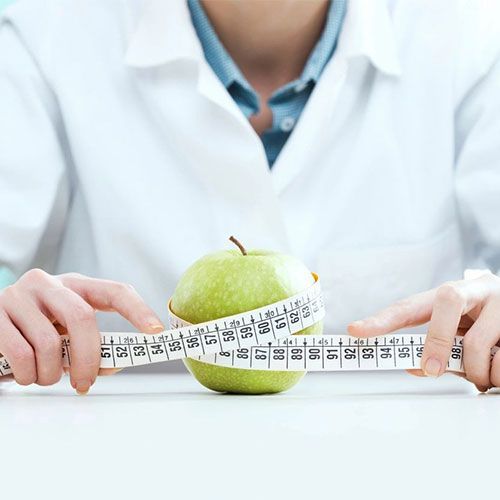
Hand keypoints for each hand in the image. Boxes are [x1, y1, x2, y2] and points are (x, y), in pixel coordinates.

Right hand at [0, 269, 163, 393]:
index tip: (156, 331)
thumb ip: (89, 347)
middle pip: (83, 317)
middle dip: (89, 357)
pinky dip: (28, 376)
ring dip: (51, 374)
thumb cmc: (34, 336)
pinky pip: (22, 355)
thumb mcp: (64, 336)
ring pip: (50, 343)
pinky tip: (26, 375)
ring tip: (46, 377)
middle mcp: (48, 283)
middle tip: (86, 383)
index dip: (138, 310)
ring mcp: (18, 295)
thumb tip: (114, 363)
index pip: (115, 290)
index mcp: (74, 285)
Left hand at [347, 271, 499, 391]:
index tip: (355, 331)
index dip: (381, 319)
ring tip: (481, 376)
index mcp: (451, 294)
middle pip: (446, 301)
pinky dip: (497, 376)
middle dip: (435, 341)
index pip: (409, 306)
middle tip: (432, 370)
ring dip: (476, 372)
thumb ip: (436, 346)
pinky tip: (497, 372)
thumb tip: (415, 368)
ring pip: (476, 343)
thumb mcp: (459, 331)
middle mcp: (476, 290)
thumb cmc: (487, 323)